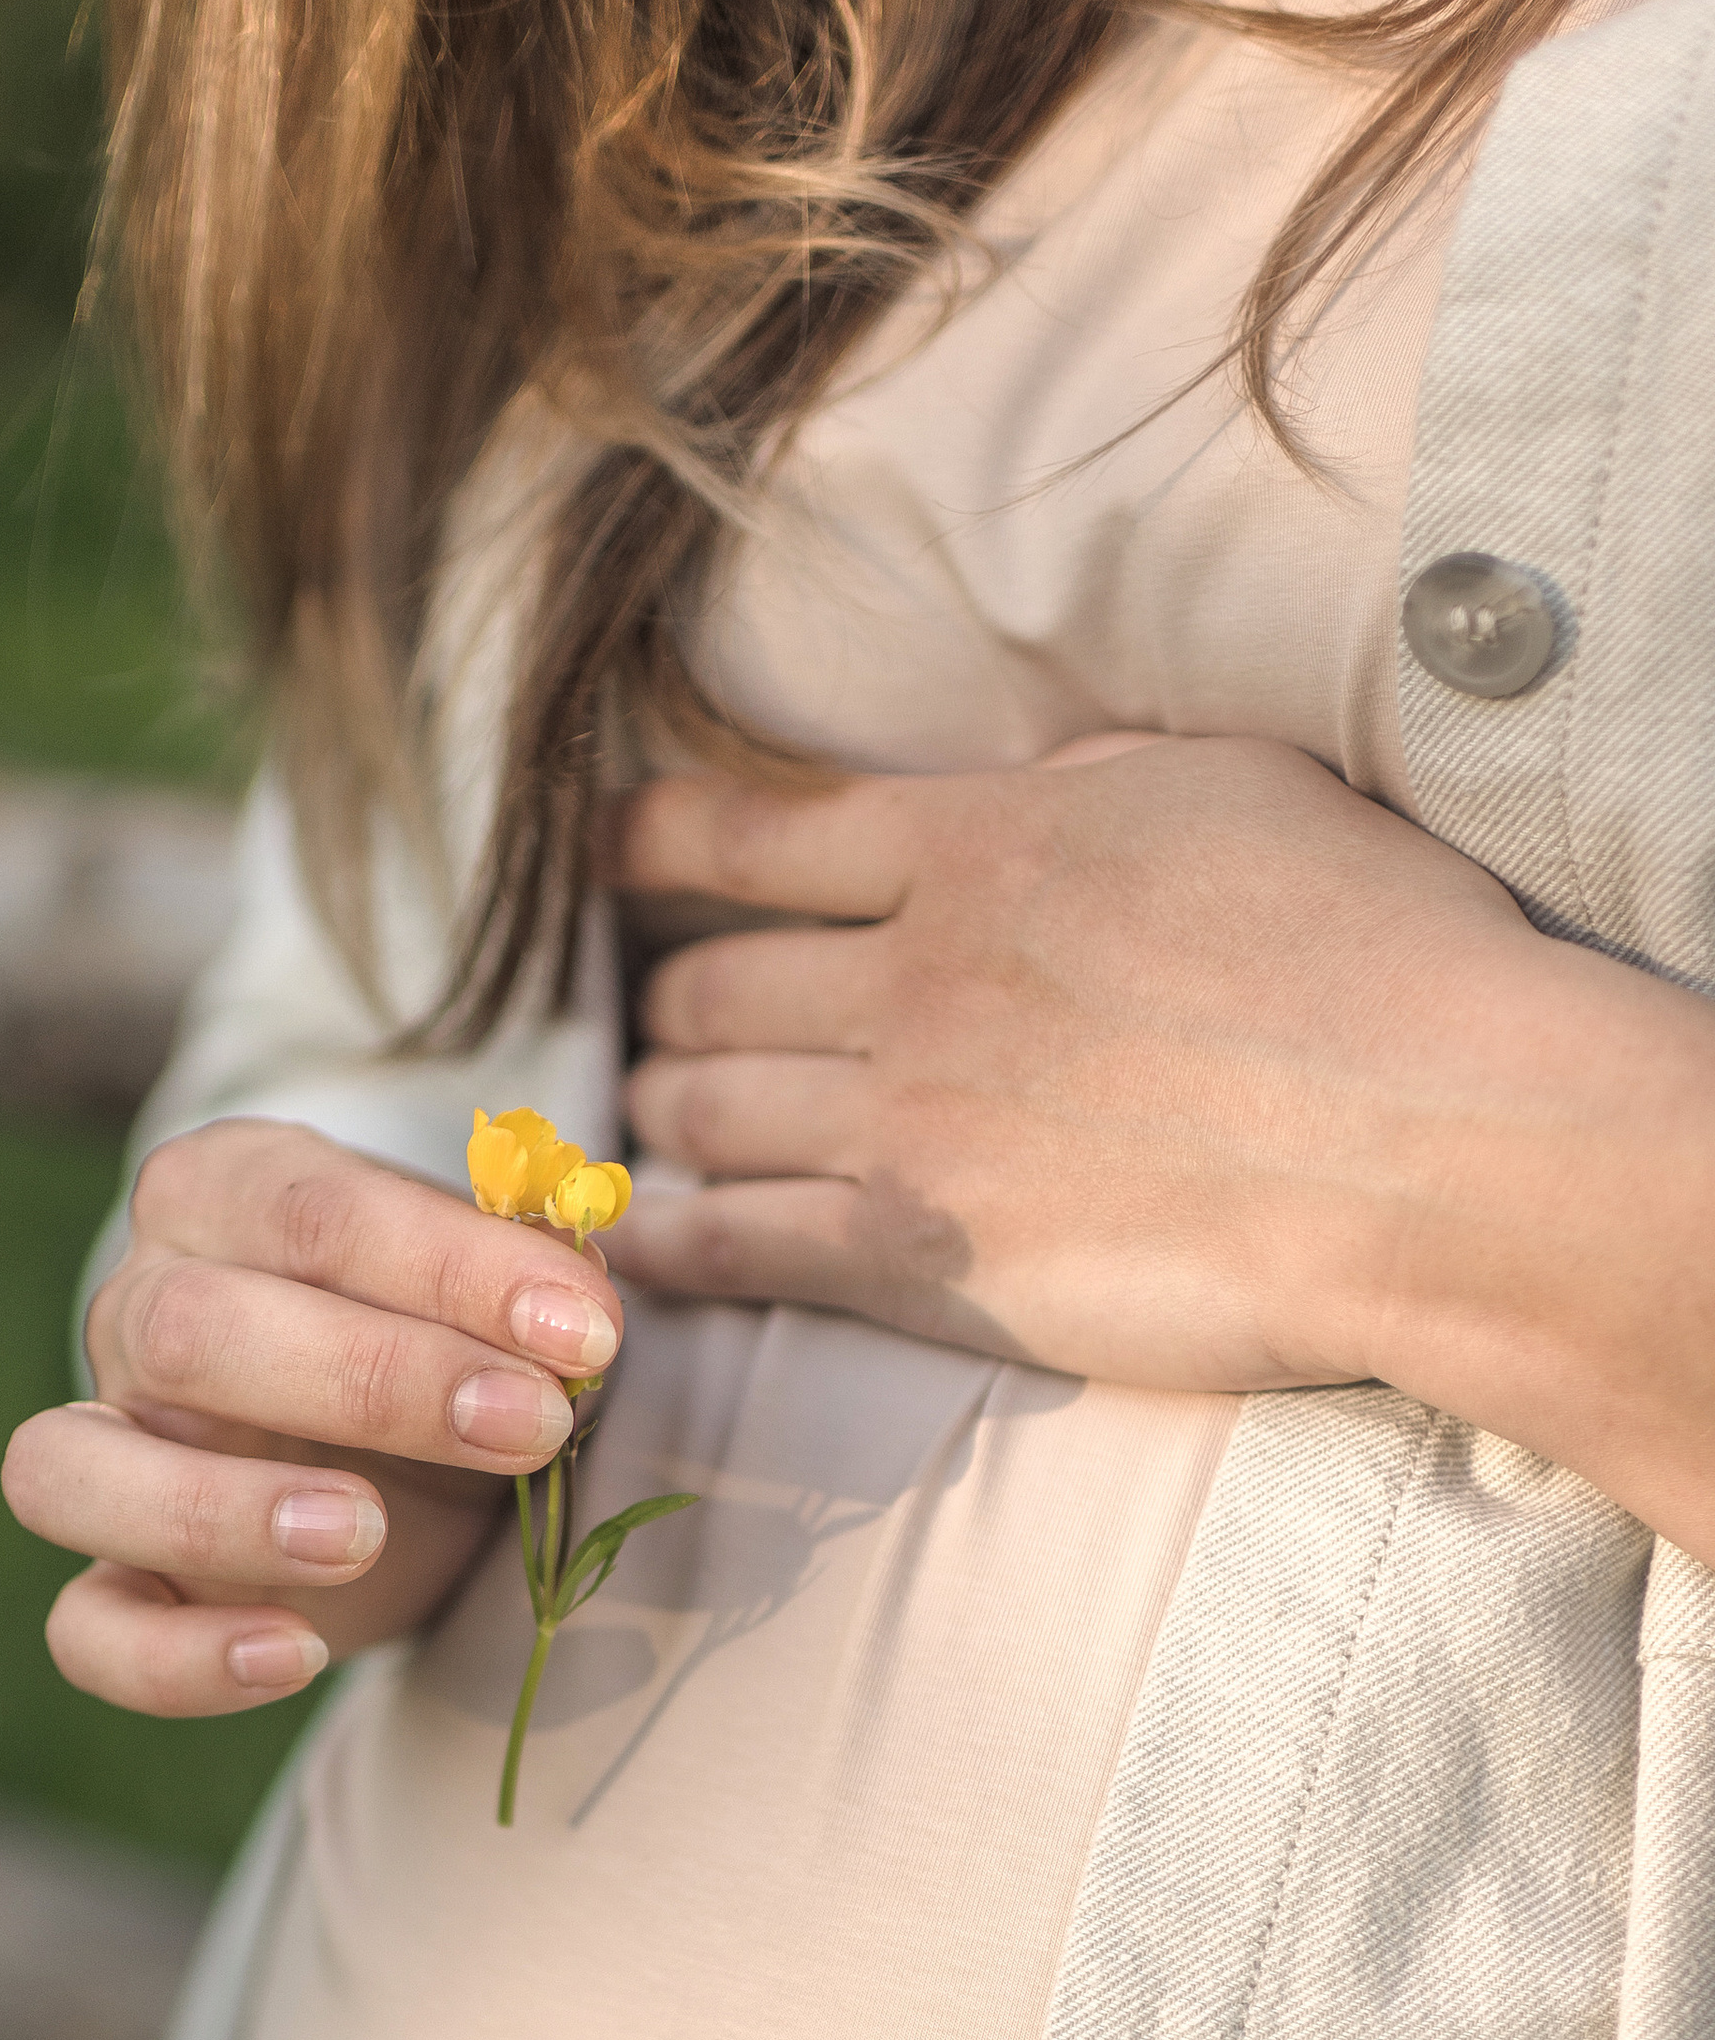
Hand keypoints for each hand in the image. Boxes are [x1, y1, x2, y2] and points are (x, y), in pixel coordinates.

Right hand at [5, 1118, 624, 1714]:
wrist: (416, 1461)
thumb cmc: (450, 1340)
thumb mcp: (498, 1292)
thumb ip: (532, 1275)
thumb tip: (578, 1292)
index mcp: (225, 1194)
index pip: (314, 1209)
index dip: (452, 1269)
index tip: (582, 1328)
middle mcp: (137, 1310)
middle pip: (190, 1328)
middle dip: (373, 1377)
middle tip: (527, 1425)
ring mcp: (104, 1450)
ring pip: (72, 1469)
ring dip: (220, 1508)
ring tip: (361, 1533)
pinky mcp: (116, 1584)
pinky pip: (86, 1632)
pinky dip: (176, 1658)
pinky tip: (294, 1655)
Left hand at [605, 736, 1541, 1395]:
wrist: (1430, 1143)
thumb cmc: (1375, 958)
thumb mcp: (1230, 792)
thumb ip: (1092, 784)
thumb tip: (1026, 786)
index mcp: (976, 845)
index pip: (751, 832)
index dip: (653, 845)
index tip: (609, 858)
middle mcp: (909, 976)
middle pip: (708, 982)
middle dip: (670, 1001)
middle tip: (662, 1021)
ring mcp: (903, 1121)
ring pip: (703, 1106)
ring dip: (666, 1111)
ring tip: (661, 1118)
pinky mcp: (917, 1255)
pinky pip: (736, 1243)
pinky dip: (668, 1238)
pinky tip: (631, 1241)